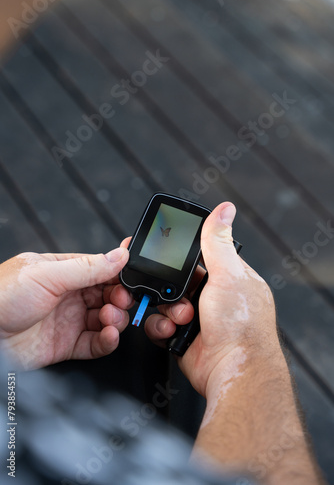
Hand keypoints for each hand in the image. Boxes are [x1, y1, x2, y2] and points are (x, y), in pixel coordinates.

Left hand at [0, 248, 132, 369]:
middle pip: (108, 295)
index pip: (102, 270)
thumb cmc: (2, 297)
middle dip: (120, 297)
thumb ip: (88, 267)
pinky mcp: (66, 345)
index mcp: (64, 271)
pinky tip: (109, 336)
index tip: (132, 278)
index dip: (119, 274)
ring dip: (115, 319)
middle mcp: (69, 295)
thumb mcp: (48, 275)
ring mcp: (69, 321)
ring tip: (109, 318)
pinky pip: (96, 343)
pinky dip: (108, 341)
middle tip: (120, 300)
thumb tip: (120, 255)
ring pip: (106, 319)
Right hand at [145, 202, 278, 397]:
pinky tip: (173, 332)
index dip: (180, 255)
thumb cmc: (240, 325)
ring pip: (164, 301)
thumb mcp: (228, 274)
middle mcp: (213, 296)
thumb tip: (225, 209)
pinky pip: (159, 323)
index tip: (164, 253)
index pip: (199, 257)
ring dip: (166, 309)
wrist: (231, 371)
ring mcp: (197, 317)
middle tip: (175, 293)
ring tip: (182, 318)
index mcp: (228, 277)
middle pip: (175, 279)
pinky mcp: (182, 336)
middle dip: (170, 287)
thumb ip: (218, 242)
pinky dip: (161, 327)